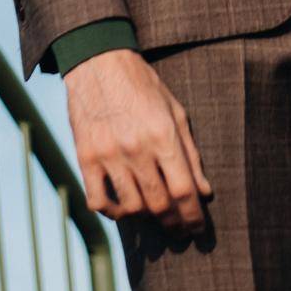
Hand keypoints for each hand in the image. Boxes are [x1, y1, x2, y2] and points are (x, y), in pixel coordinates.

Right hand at [64, 48, 212, 231]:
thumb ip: (190, 153)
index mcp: (163, 133)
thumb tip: (204, 191)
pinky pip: (98, 200)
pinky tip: (123, 208)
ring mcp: (108, 154)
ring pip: (131, 207)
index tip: (198, 227)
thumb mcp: (175, 111)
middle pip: (159, 204)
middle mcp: (136, 147)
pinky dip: (112, 212)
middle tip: (179, 227)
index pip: (184, 190)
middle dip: (173, 222)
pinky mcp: (85, 158)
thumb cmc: (143, 85)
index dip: (193, 216)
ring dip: (146, 217)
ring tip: (154, 213)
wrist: (99, 62)